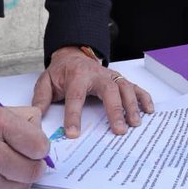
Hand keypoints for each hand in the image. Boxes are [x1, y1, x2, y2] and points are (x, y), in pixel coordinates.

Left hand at [31, 46, 153, 138]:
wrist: (74, 55)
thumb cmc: (62, 72)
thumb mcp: (46, 81)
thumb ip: (41, 98)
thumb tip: (37, 117)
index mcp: (76, 76)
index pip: (75, 96)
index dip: (74, 115)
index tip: (74, 133)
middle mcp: (97, 75)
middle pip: (108, 91)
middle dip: (115, 110)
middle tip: (119, 130)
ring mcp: (111, 76)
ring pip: (125, 88)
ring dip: (132, 106)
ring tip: (135, 123)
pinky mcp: (120, 80)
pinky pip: (135, 87)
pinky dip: (144, 97)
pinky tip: (149, 110)